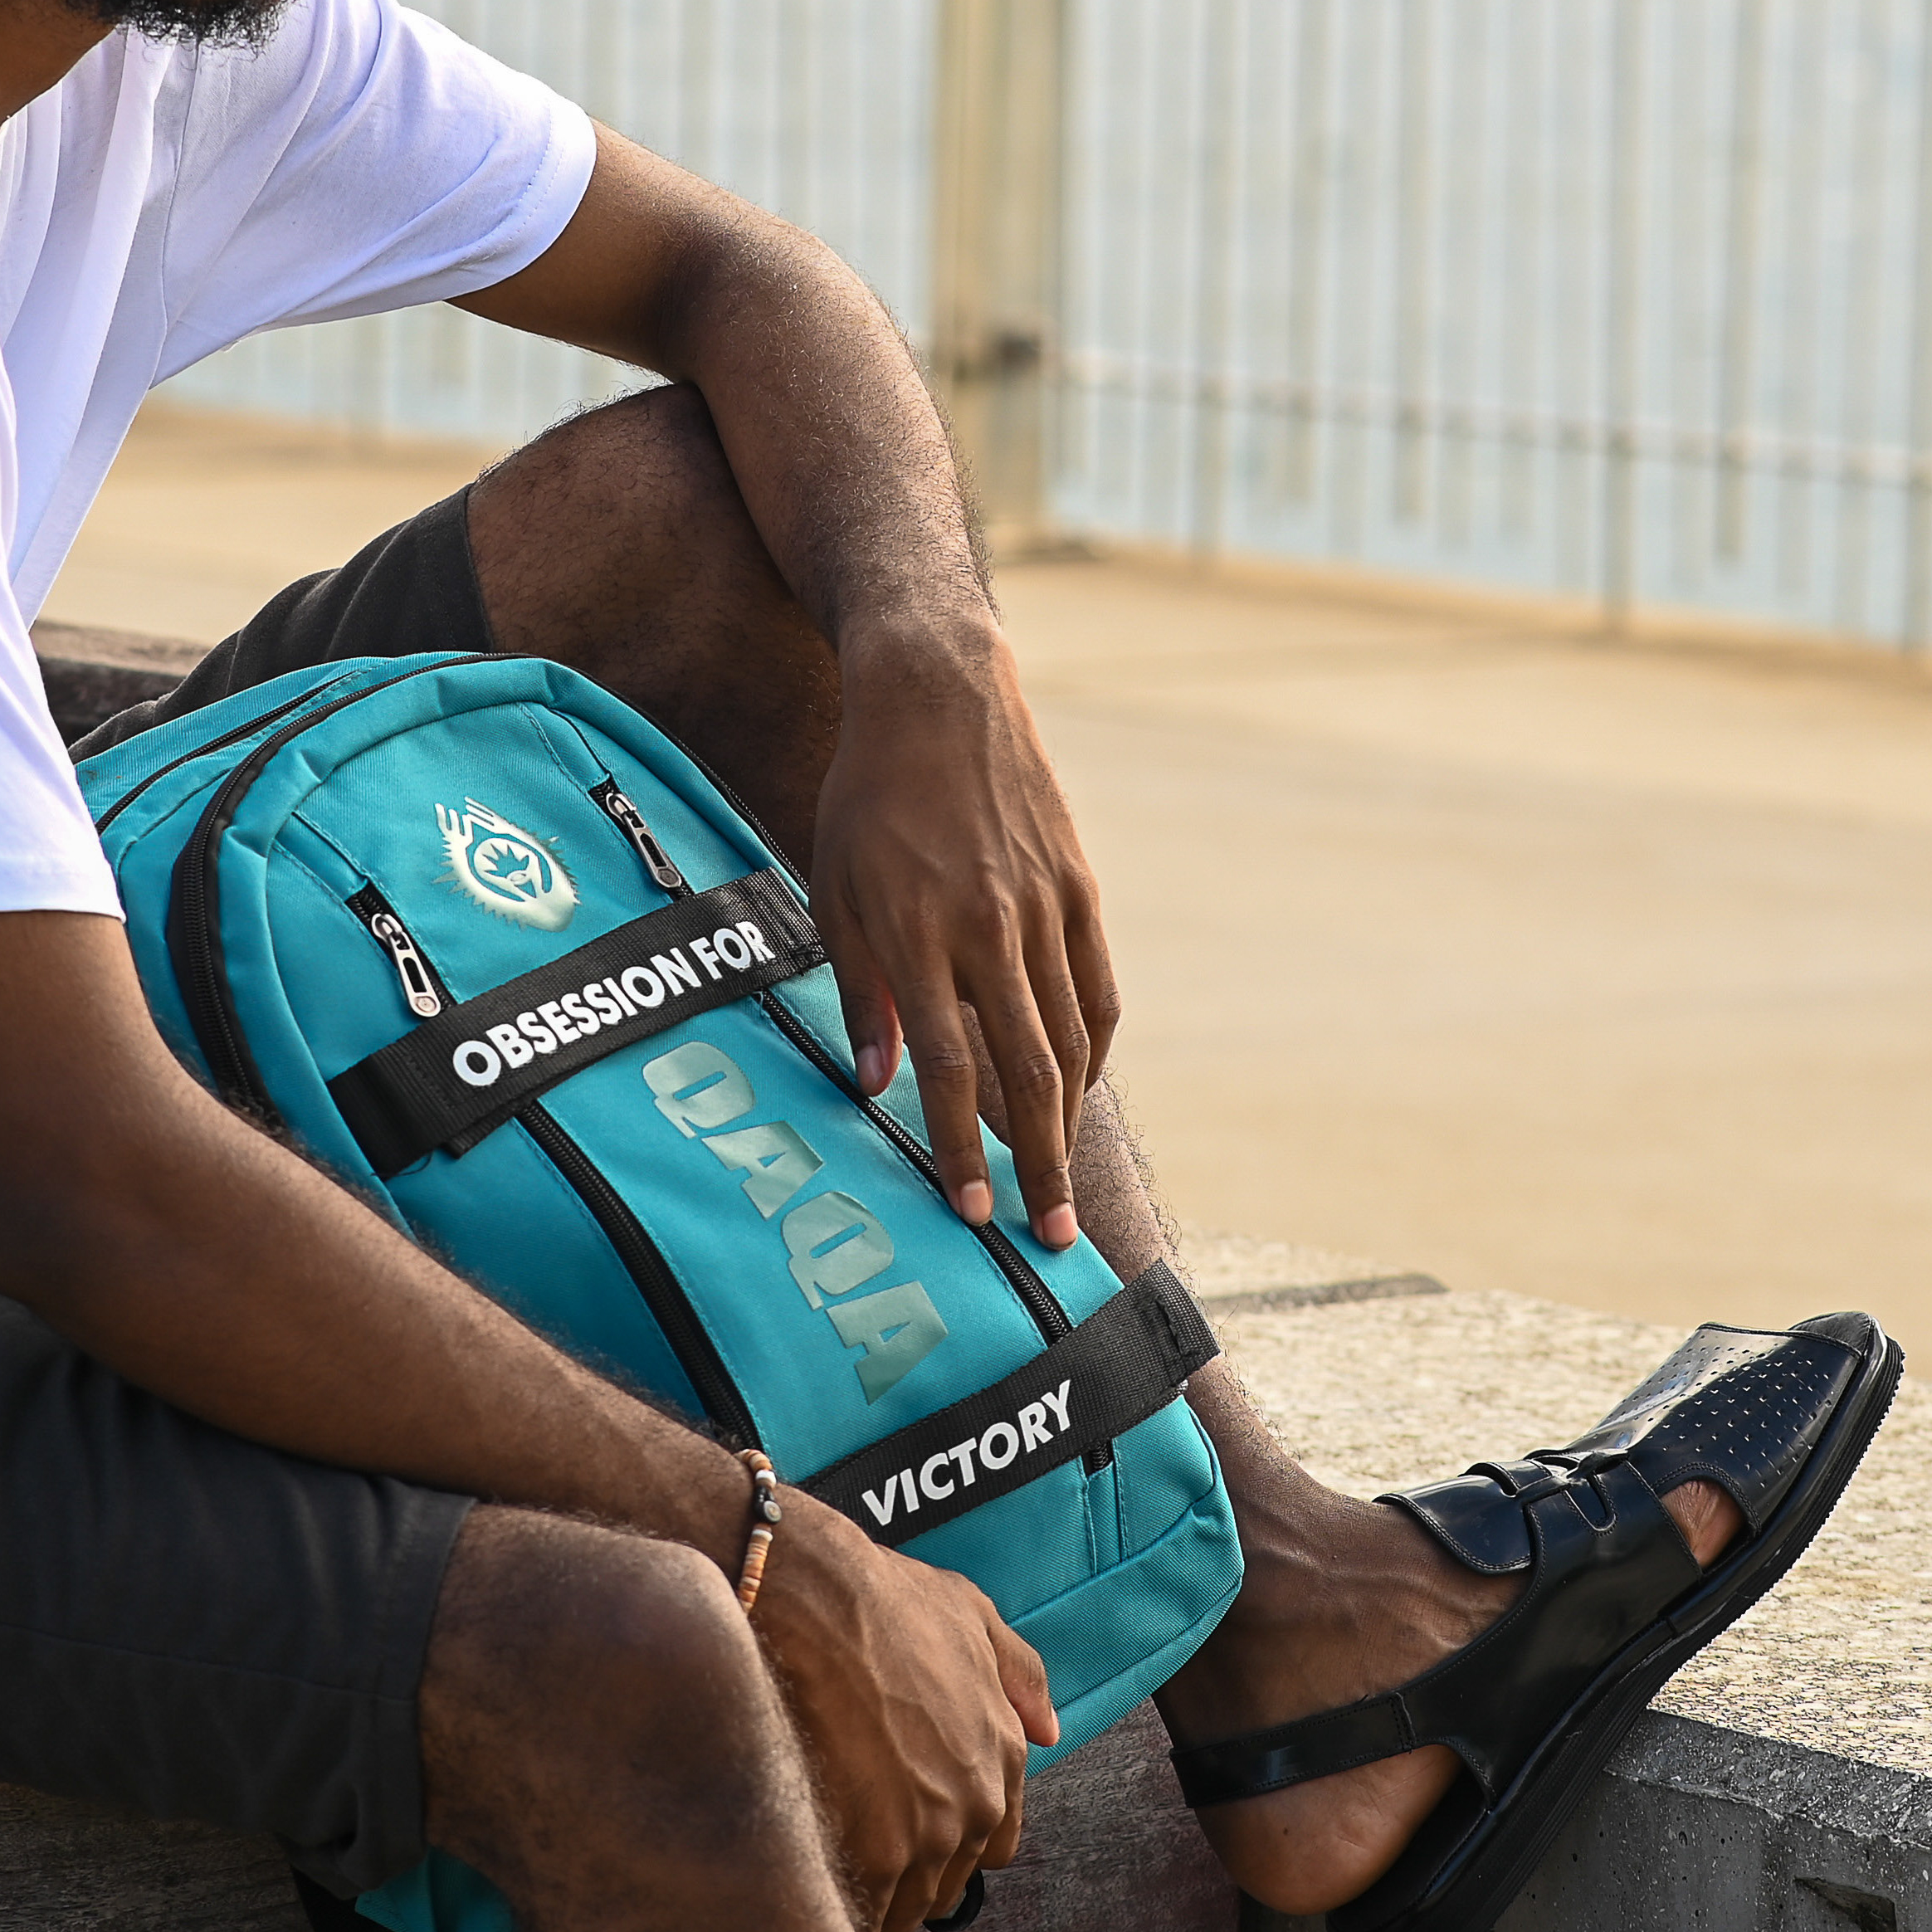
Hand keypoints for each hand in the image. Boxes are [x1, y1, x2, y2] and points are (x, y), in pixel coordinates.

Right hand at [755, 1499, 1057, 1931]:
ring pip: (909, 1908)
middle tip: (865, 1836)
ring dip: (877, 1892)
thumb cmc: (890, 1601)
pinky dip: (845, 1900)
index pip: (996, 1843)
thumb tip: (1049, 1730)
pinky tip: (819, 1864)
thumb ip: (1022, 1676)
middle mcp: (978, 1804)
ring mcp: (930, 1835)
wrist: (822, 1605)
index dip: (952, 1837)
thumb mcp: (976, 1617)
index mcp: (1004, 1755)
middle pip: (949, 1883)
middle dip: (912, 1868)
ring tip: (837, 1853)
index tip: (912, 1822)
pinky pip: (868, 1912)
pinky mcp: (877, 1856)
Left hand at [810, 614, 1119, 1249]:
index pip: (949, 1071)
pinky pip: (1096, 986)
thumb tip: (880, 1084)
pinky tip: (1080, 1083)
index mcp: (919, 934)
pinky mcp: (1079, 885)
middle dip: (1037, 1166)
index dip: (962, 1152)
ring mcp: (1044, 907)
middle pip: (1026, 1074)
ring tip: (1064, 1180)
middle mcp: (988, 929)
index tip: (972, 1217)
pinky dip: (1093, 1044)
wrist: (939, 694)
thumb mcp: (835, 888)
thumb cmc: (868, 796)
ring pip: (1070, 1038)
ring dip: (1069, 1121)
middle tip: (1050, 1237)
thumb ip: (861, 991)